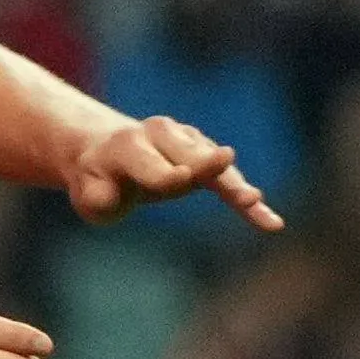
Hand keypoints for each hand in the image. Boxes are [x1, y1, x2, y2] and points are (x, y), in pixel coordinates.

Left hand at [66, 116, 283, 231]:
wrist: (111, 155)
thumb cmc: (99, 181)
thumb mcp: (88, 193)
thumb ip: (96, 198)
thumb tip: (109, 198)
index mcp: (127, 145)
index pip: (153, 165)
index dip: (168, 174)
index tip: (183, 179)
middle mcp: (159, 135)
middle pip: (189, 154)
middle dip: (205, 164)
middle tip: (225, 163)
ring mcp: (186, 142)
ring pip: (214, 165)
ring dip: (235, 183)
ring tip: (253, 201)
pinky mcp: (206, 157)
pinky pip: (231, 180)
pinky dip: (248, 202)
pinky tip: (270, 223)